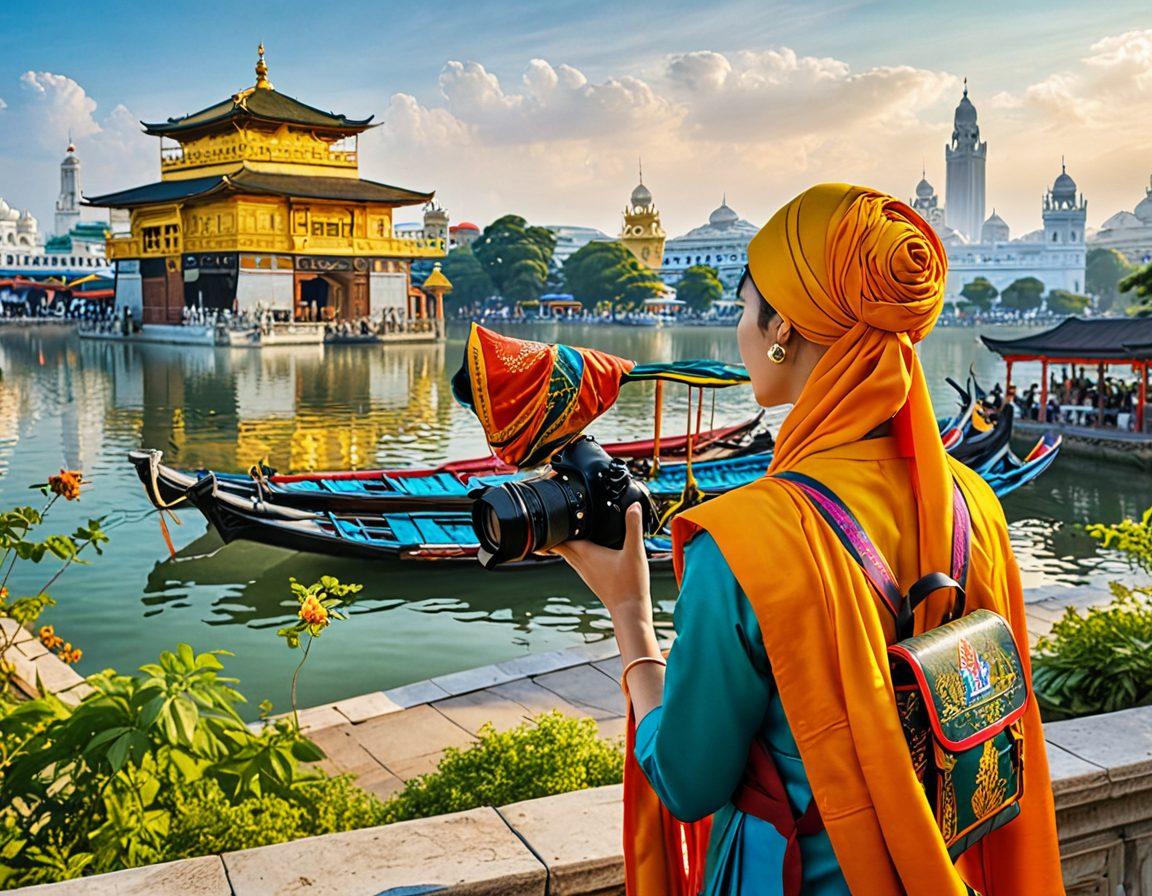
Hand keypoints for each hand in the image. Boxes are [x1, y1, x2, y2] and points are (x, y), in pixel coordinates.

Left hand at [552, 503, 650, 619]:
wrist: (629, 611)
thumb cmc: (630, 584)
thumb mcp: (634, 551)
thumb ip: (633, 527)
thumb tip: (634, 506)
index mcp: (586, 554)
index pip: (560, 540)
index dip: (552, 528)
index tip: (547, 516)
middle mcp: (582, 563)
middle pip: (560, 546)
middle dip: (555, 534)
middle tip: (550, 521)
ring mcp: (586, 572)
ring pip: (568, 555)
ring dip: (564, 544)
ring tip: (564, 532)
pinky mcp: (592, 578)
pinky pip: (577, 562)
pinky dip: (575, 552)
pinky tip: (585, 550)